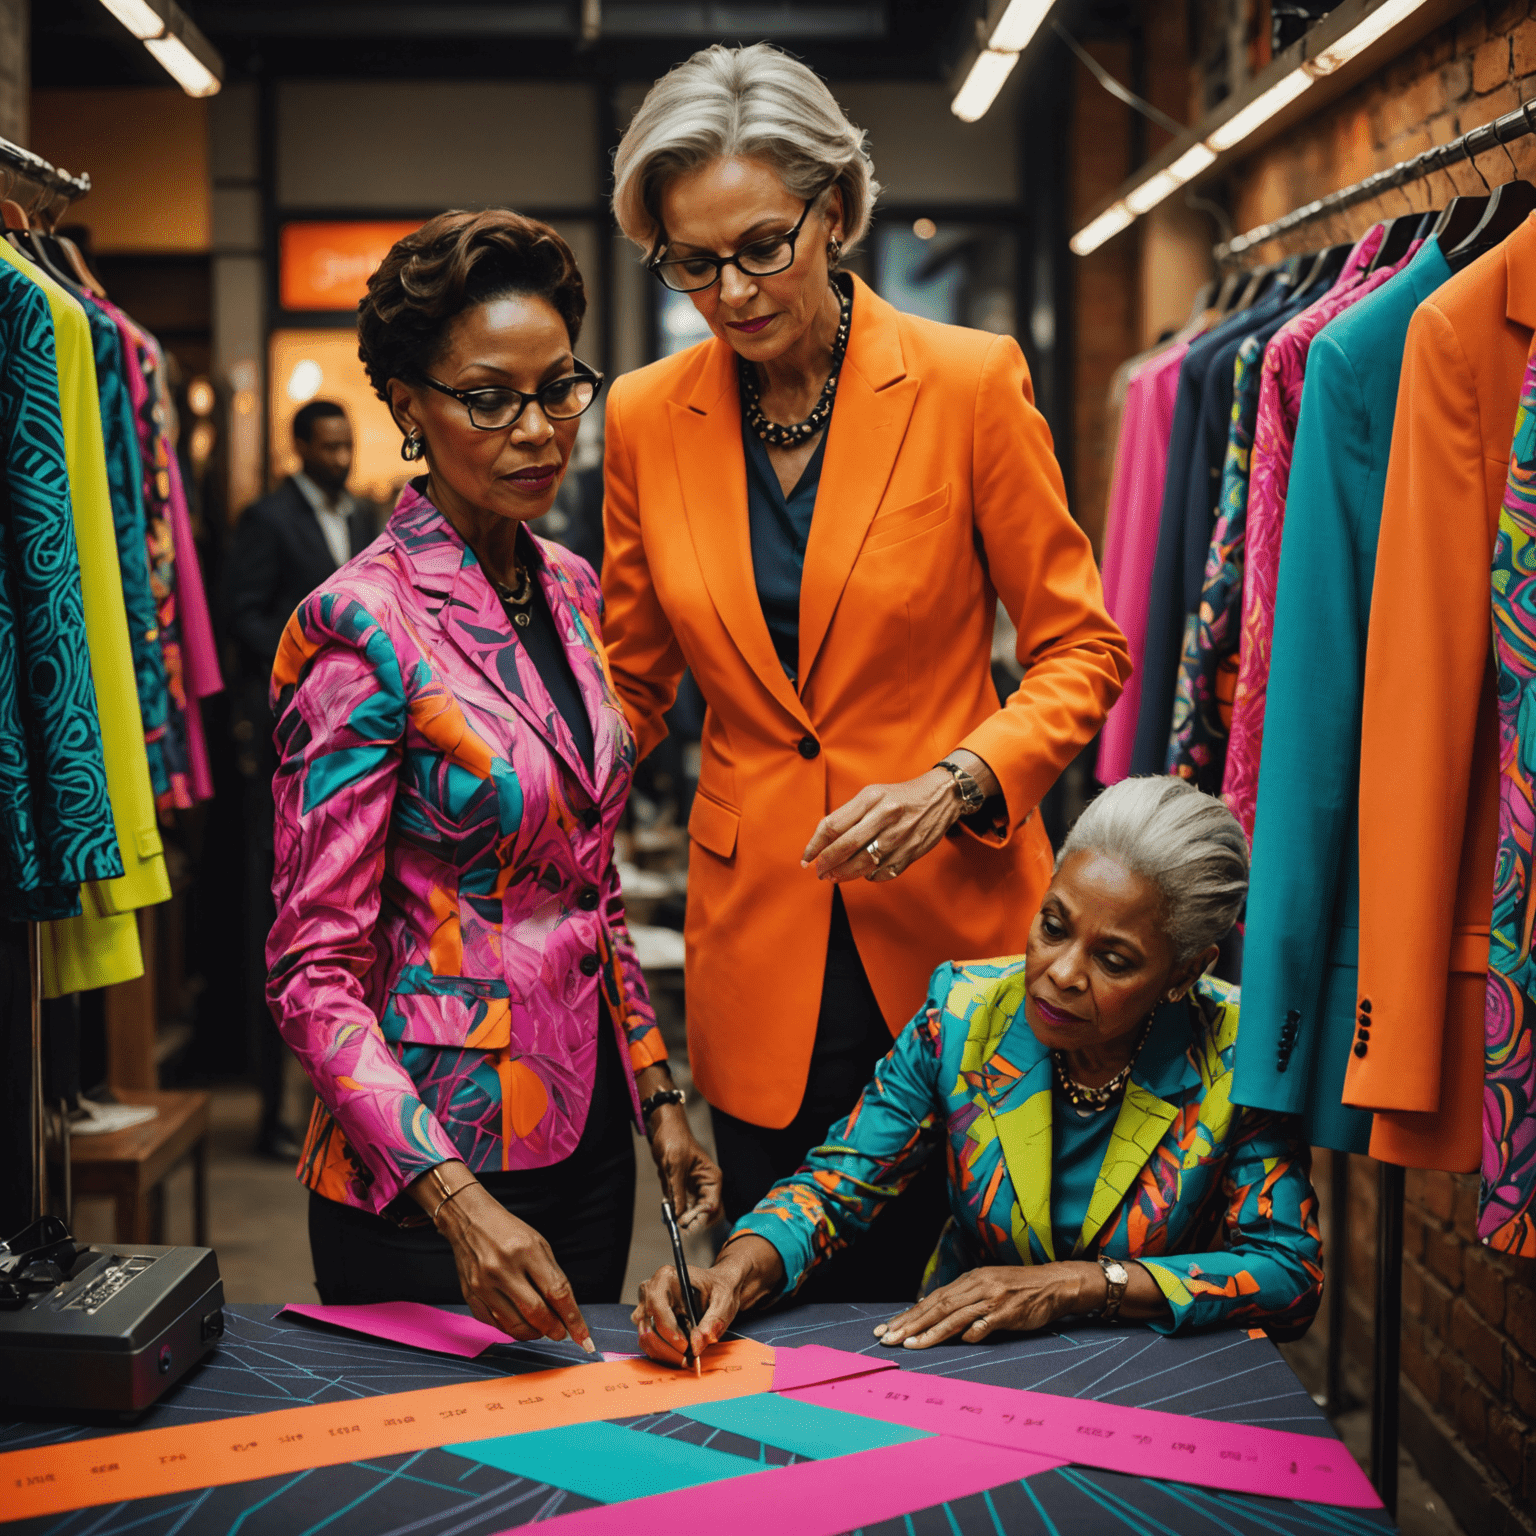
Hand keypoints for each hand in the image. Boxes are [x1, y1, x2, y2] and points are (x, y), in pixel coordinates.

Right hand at [432, 1180, 595, 1350]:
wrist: (470, 1220)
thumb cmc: (509, 1231)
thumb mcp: (538, 1243)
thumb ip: (552, 1276)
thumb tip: (565, 1311)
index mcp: (526, 1250)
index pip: (556, 1292)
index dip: (572, 1317)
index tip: (582, 1335)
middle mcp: (503, 1268)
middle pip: (535, 1312)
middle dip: (553, 1329)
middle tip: (561, 1333)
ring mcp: (484, 1283)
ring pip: (514, 1325)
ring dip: (533, 1333)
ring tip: (541, 1329)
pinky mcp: (470, 1294)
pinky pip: (494, 1324)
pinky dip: (511, 1330)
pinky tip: (520, 1325)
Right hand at [631, 1236, 783, 1367]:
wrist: (723, 1290)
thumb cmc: (724, 1288)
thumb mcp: (726, 1301)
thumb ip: (713, 1322)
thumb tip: (699, 1344)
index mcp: (667, 1276)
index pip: (656, 1303)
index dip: (667, 1327)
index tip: (685, 1345)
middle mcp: (651, 1289)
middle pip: (646, 1323)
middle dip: (666, 1346)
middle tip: (688, 1359)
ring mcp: (647, 1306)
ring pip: (645, 1336)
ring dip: (664, 1353)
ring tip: (687, 1359)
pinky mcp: (649, 1322)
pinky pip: (649, 1342)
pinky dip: (663, 1354)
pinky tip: (681, 1356)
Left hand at [646, 1104, 722, 1231]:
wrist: (664, 1128)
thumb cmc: (675, 1139)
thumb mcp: (675, 1166)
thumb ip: (677, 1191)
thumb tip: (677, 1214)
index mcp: (711, 1178)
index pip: (712, 1205)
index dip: (700, 1217)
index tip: (686, 1225)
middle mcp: (704, 1184)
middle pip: (702, 1211)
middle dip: (690, 1219)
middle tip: (678, 1227)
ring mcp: (693, 1186)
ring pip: (689, 1210)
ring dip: (680, 1214)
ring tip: (670, 1215)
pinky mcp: (682, 1187)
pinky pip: (678, 1203)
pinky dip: (672, 1206)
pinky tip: (667, 1205)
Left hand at [802, 768, 960, 882]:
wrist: (941, 796)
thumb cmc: (900, 796)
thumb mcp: (872, 794)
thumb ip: (848, 815)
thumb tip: (824, 842)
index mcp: (871, 799)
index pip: (833, 825)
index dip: (815, 845)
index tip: (807, 857)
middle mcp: (885, 816)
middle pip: (846, 846)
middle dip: (826, 863)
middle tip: (818, 872)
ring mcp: (900, 836)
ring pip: (863, 863)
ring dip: (844, 874)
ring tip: (833, 877)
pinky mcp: (912, 852)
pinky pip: (884, 872)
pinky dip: (870, 876)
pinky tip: (863, 873)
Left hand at [872, 1263, 1103, 1348]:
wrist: (1054, 1283)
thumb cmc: (1018, 1288)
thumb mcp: (986, 1286)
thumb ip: (961, 1299)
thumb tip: (930, 1310)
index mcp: (969, 1280)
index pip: (932, 1299)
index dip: (907, 1314)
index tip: (886, 1329)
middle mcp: (976, 1286)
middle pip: (937, 1306)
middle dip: (910, 1323)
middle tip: (888, 1339)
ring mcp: (992, 1299)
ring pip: (955, 1315)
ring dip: (931, 1332)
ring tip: (911, 1344)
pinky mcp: (1008, 1312)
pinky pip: (987, 1323)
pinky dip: (974, 1331)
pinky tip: (962, 1341)